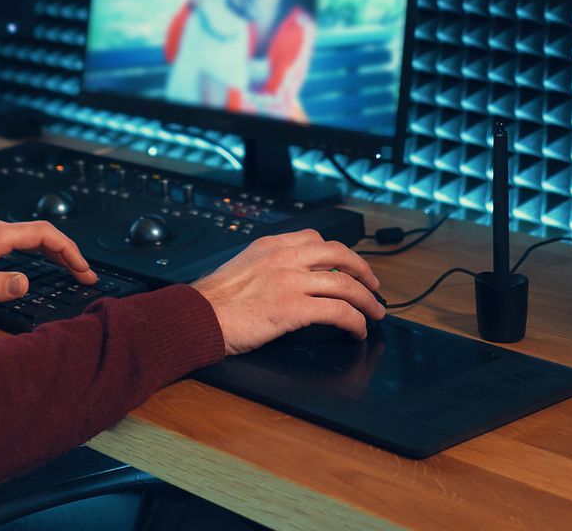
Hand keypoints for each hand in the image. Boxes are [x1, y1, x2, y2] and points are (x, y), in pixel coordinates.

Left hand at [0, 218, 96, 311]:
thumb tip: (27, 283)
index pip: (43, 235)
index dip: (68, 251)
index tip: (83, 270)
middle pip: (41, 234)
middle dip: (67, 253)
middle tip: (84, 275)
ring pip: (30, 237)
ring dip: (53, 252)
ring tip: (71, 271)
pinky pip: (17, 241)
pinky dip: (37, 252)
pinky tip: (40, 265)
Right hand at [190, 230, 385, 354]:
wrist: (197, 316)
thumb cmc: (212, 300)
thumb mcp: (242, 267)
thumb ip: (267, 266)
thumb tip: (286, 280)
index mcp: (271, 245)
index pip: (316, 239)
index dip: (339, 254)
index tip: (348, 265)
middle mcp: (285, 258)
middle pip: (339, 255)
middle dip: (363, 271)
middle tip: (374, 286)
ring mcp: (291, 282)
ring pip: (345, 284)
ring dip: (367, 300)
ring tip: (374, 314)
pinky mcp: (293, 309)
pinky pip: (338, 312)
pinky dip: (355, 321)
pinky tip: (357, 331)